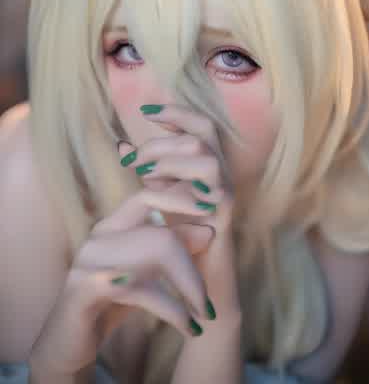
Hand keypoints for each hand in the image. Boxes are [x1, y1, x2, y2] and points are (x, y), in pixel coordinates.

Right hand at [29, 174, 218, 376]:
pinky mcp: (82, 288)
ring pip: (152, 256)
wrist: (68, 341)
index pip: (148, 195)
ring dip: (186, 289)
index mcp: (114, 225)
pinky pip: (137, 288)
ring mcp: (89, 259)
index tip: (213, 207)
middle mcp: (100, 235)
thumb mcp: (147, 272)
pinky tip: (187, 325)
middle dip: (191, 267)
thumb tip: (208, 229)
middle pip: (159, 233)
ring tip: (204, 315)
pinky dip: (170, 308)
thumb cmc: (111, 301)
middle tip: (210, 301)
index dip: (181, 199)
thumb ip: (172, 249)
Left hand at [120, 103, 240, 319]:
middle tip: (134, 161)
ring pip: (206, 158)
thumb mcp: (158, 193)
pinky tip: (154, 193)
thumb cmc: (179, 232)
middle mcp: (221, 174)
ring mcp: (225, 194)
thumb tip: (122, 144)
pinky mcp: (223, 216)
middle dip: (163, 141)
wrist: (198, 279)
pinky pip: (207, 191)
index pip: (201, 125)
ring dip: (171, 161)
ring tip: (143, 176)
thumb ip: (146, 168)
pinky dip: (177, 187)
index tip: (145, 112)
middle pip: (201, 136)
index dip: (177, 112)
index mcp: (208, 164)